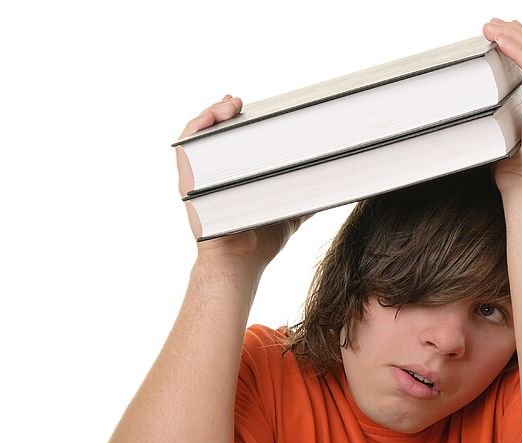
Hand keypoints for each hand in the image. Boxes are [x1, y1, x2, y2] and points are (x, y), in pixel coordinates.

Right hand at [176, 96, 308, 266]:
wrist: (242, 261)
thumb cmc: (263, 239)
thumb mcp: (290, 208)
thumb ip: (305, 193)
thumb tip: (334, 183)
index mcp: (233, 176)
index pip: (233, 140)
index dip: (240, 120)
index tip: (256, 108)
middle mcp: (212, 173)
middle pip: (215, 133)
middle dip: (226, 112)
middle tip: (241, 102)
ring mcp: (198, 176)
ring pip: (199, 135)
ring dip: (213, 113)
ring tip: (233, 104)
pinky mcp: (188, 181)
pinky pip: (187, 145)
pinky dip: (199, 125)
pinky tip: (218, 115)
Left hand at [481, 19, 521, 191]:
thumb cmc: (514, 173)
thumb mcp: (508, 136)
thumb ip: (506, 115)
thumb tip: (483, 101)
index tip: (502, 34)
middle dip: (518, 35)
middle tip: (494, 23)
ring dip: (515, 36)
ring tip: (492, 26)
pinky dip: (518, 49)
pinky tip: (500, 39)